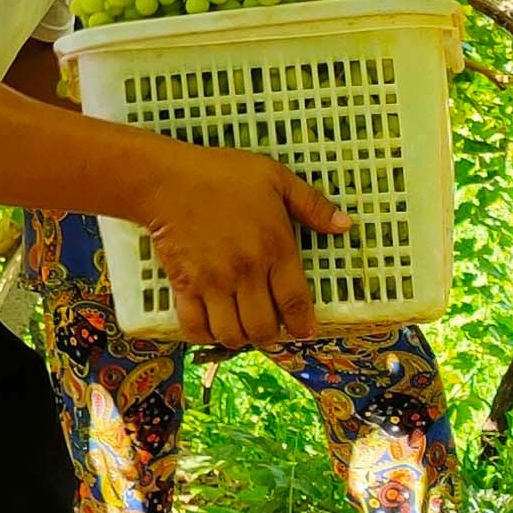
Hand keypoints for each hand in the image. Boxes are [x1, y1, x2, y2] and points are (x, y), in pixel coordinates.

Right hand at [139, 141, 344, 350]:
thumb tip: (345, 226)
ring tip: (240, 329)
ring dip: (238, 338)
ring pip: (230, 333)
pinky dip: (204, 335)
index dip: (302, 325)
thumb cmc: (222, 174)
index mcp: (274, 247)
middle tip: (268, 329)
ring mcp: (213, 282)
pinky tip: (211, 326)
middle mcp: (246, 271)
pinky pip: (194, 327)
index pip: (295, 301)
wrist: (167, 180)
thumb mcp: (275, 178)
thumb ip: (312, 205)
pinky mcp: (183, 285)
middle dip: (269, 336)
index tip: (304, 332)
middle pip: (262, 327)